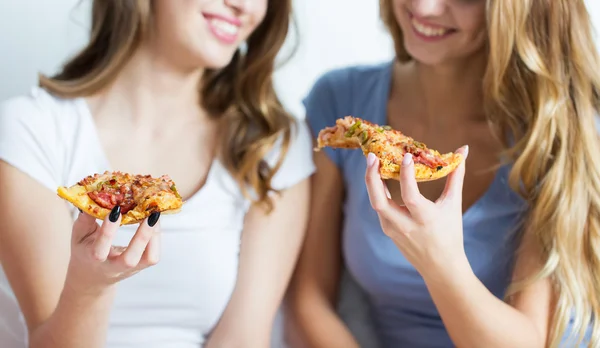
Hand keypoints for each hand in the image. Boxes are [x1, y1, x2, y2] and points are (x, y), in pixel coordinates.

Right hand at [65, 206, 160, 295]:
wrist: (94, 276)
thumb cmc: (85, 250)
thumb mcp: (79, 235)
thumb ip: (85, 218)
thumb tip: (93, 195)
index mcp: (94, 259)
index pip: (99, 250)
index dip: (108, 231)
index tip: (116, 209)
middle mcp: (114, 267)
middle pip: (130, 259)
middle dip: (142, 237)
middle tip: (150, 214)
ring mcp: (131, 268)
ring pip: (149, 258)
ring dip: (154, 235)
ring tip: (154, 214)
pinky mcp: (142, 266)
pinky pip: (154, 255)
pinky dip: (157, 237)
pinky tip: (154, 222)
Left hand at [364, 146, 468, 277]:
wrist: (440, 266)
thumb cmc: (450, 233)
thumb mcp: (453, 205)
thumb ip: (455, 176)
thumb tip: (463, 150)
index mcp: (425, 219)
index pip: (410, 195)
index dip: (406, 175)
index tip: (406, 155)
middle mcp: (405, 225)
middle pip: (379, 201)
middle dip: (372, 178)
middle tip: (371, 156)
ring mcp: (393, 229)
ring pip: (375, 203)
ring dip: (371, 181)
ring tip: (372, 160)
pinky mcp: (387, 230)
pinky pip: (379, 206)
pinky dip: (376, 190)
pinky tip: (377, 175)